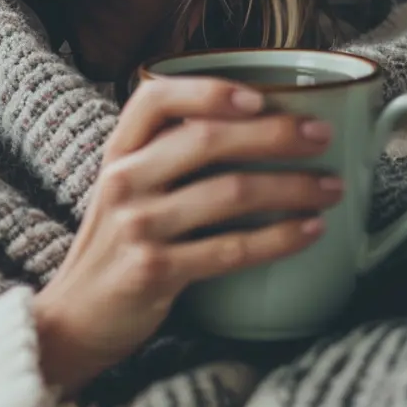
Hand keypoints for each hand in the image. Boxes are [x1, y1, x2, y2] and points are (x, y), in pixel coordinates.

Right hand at [33, 77, 340, 395]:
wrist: (76, 316)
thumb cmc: (118, 243)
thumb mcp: (127, 188)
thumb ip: (167, 155)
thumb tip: (252, 124)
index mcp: (119, 151)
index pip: (156, 99)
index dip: (209, 90)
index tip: (261, 95)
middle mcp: (124, 179)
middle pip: (206, 139)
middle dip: (274, 133)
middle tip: (322, 134)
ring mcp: (137, 225)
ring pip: (229, 192)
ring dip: (292, 187)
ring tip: (331, 187)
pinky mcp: (155, 270)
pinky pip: (231, 249)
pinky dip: (279, 238)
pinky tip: (311, 231)